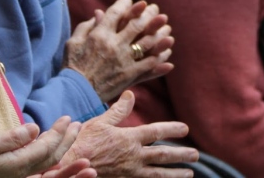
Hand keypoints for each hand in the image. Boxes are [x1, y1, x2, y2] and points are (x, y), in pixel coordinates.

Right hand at [0, 116, 93, 177]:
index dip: (59, 133)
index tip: (68, 119)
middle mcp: (23, 175)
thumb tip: (36, 128)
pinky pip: (42, 175)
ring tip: (79, 146)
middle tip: (78, 125)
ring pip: (50, 169)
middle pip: (53, 158)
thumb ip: (12, 139)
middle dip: (68, 141)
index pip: (47, 147)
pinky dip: (54, 169)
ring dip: (67, 157)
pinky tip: (60, 162)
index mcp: (18, 165)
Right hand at [61, 91, 196, 176]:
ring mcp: (129, 172)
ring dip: (175, 174)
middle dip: (181, 155)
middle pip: (163, 155)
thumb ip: (118, 110)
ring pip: (158, 174)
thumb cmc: (81, 143)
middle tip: (196, 155)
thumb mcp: (99, 122)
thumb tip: (131, 94)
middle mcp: (133, 156)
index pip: (156, 132)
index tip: (186, 129)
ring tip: (189, 174)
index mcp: (129, 138)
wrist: (67, 167)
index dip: (172, 130)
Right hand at [65, 0, 174, 101]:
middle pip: (136, 25)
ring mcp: (123, 60)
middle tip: (155, 9)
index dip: (125, 5)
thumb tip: (98, 13)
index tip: (131, 1)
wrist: (75, 93)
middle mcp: (113, 45)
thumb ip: (86, 26)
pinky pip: (148, 63)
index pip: (116, 14)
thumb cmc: (72, 66)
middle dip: (148, 14)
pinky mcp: (128, 75)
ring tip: (167, 27)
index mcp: (99, 35)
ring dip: (159, 33)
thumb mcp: (73, 43)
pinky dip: (159, 57)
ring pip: (146, 42)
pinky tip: (166, 52)